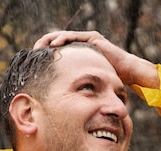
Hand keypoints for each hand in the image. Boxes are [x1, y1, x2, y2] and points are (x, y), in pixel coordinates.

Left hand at [34, 31, 158, 88]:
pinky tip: (53, 45)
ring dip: (49, 40)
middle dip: (43, 46)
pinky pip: (73, 36)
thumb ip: (76, 89)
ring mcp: (86, 40)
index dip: (45, 56)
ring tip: (39, 47)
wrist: (127, 74)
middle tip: (32, 53)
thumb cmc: (109, 83)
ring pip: (62, 37)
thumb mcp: (86, 85)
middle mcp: (81, 45)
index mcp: (77, 55)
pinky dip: (62, 39)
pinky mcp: (92, 38)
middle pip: (57, 42)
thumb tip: (61, 104)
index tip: (34, 62)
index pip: (57, 52)